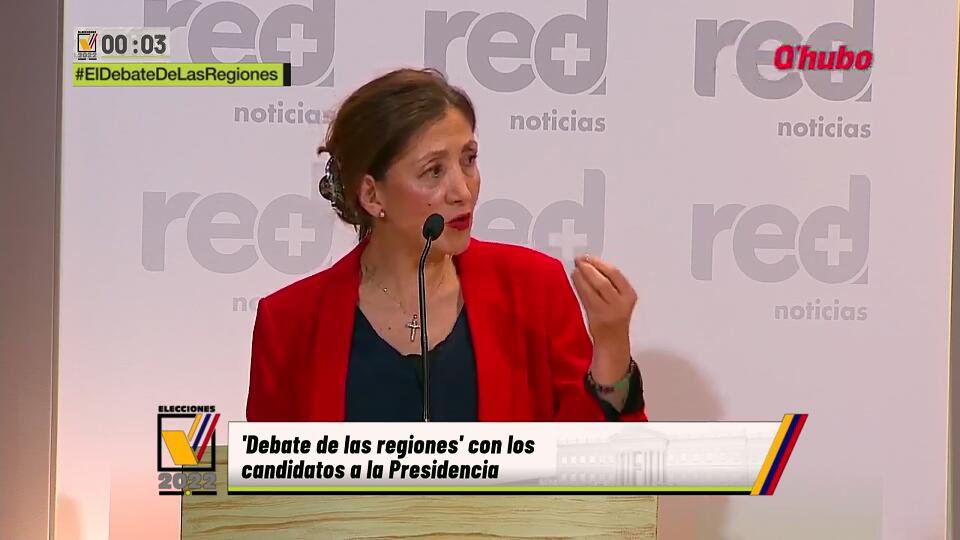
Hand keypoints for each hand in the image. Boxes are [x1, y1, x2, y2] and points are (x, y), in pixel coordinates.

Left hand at [570, 254, 637, 383]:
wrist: (613, 341)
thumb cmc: (613, 317)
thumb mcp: (618, 299)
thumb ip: (610, 284)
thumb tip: (590, 264)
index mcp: (629, 295)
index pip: (615, 274)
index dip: (600, 263)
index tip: (589, 257)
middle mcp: (621, 302)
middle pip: (604, 279)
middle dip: (590, 267)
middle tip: (579, 260)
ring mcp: (609, 310)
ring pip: (595, 287)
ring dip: (583, 275)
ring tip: (575, 268)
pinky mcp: (597, 316)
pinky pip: (586, 296)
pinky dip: (579, 285)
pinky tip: (574, 279)